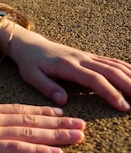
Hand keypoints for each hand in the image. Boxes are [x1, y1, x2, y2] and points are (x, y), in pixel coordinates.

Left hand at [0, 21, 130, 111]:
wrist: (31, 45)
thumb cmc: (30, 63)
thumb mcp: (31, 76)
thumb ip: (47, 87)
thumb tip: (63, 100)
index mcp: (69, 65)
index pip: (95, 79)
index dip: (111, 92)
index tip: (123, 106)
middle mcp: (82, 59)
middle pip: (111, 71)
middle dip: (129, 86)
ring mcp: (88, 57)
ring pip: (116, 65)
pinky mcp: (91, 57)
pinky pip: (113, 62)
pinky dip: (127, 68)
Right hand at [0, 97, 85, 152]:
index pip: (19, 109)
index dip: (42, 111)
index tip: (61, 113)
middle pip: (30, 119)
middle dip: (58, 122)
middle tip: (81, 125)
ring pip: (29, 132)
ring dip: (56, 135)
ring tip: (78, 136)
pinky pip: (17, 149)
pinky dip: (38, 151)